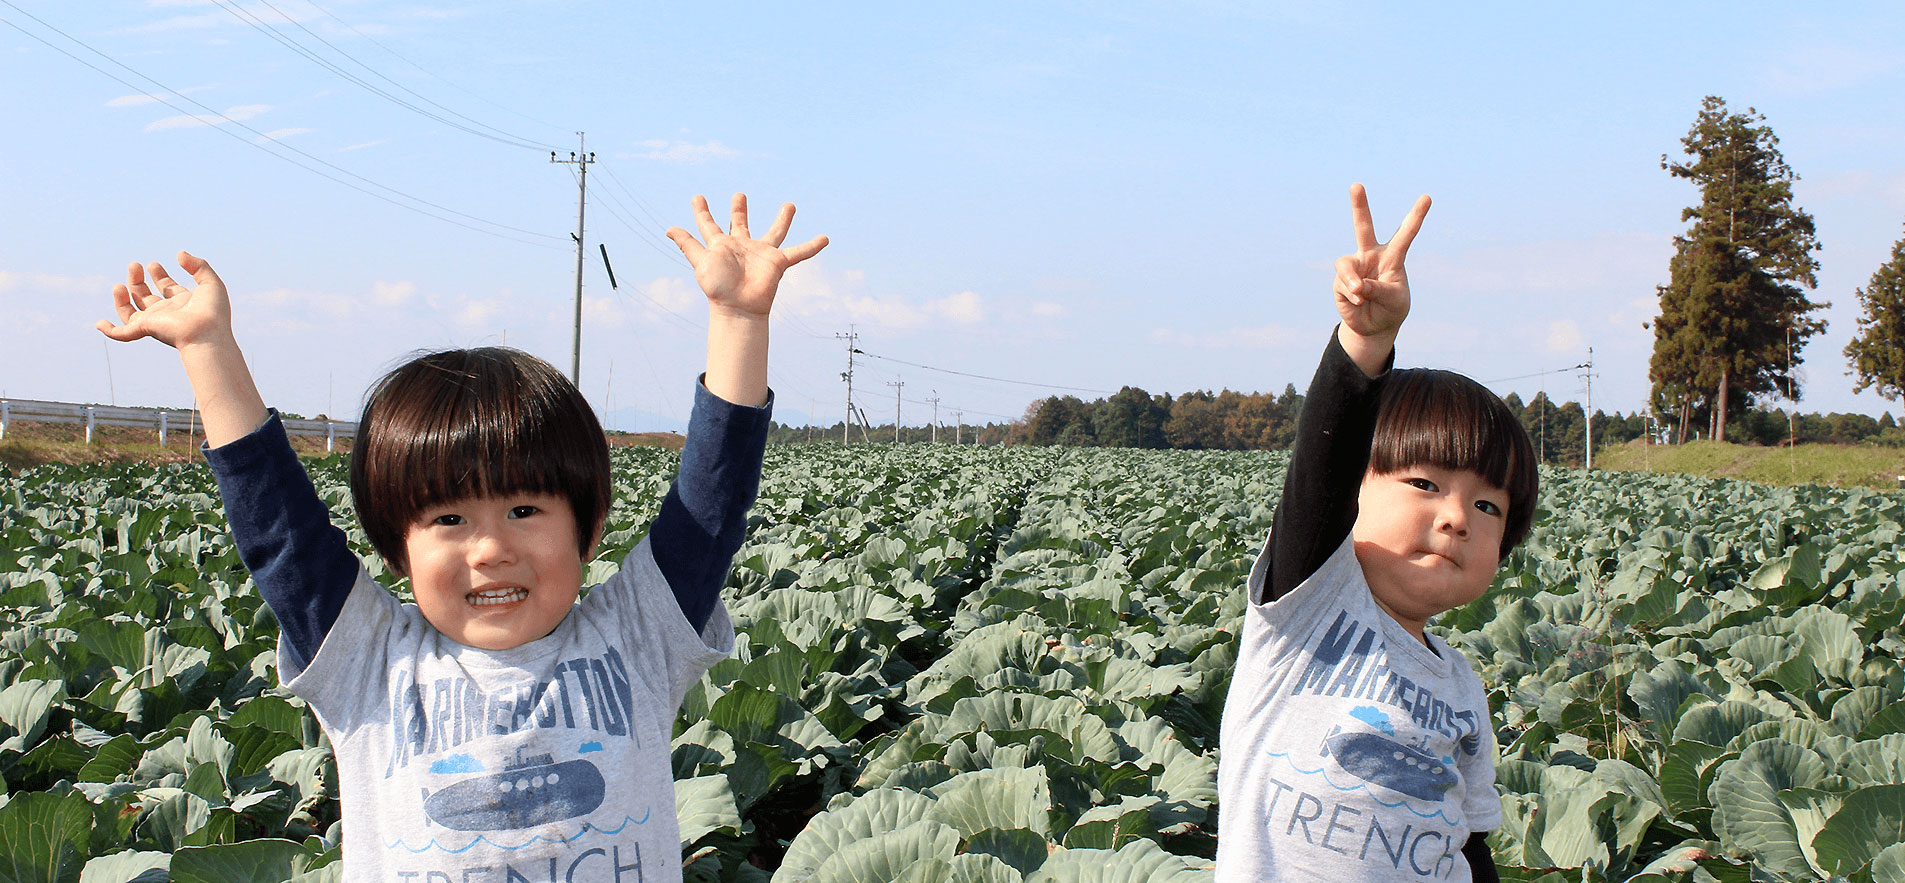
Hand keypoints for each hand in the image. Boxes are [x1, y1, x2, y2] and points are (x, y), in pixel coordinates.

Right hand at [95, 251, 233, 350]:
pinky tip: (100, 324)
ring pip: (130, 312)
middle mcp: (167, 312)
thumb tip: (179, 254)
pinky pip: (122, 334)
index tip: (154, 265)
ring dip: (122, 297)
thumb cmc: (212, 312)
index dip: (159, 275)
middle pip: (146, 297)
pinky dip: (110, 330)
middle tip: (135, 265)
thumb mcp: (210, 282)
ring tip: (120, 284)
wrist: (206, 333)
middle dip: (138, 280)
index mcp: (183, 302)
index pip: (167, 288)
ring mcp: (154, 321)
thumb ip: (198, 265)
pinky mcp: (144, 329)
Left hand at [665, 194, 828, 319]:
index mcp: (721, 245)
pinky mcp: (778, 262)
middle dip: (739, 209)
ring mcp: (761, 253)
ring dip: (782, 219)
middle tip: (739, 195)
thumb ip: (688, 244)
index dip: (702, 211)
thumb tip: (668, 228)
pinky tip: (825, 238)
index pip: (709, 224)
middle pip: (740, 223)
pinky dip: (812, 246)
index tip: (698, 197)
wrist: (739, 308)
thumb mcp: (701, 262)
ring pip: (774, 232)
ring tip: (790, 205)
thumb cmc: (718, 288)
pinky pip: (798, 252)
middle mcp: (741, 246)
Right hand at [1334, 184, 1429, 342]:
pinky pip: (1342, 284)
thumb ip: (1378, 289)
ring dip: (1351, 279)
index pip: (1405, 233)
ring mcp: (1354, 267)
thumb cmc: (1391, 308)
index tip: (1427, 197)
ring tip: (1359, 293)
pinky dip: (1352, 296)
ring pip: (1344, 264)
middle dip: (1359, 206)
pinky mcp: (1340, 282)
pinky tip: (1359, 303)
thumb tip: (1356, 285)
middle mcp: (1371, 255)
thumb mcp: (1394, 300)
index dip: (1416, 216)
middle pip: (1363, 226)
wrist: (1373, 327)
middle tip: (1356, 185)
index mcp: (1393, 256)